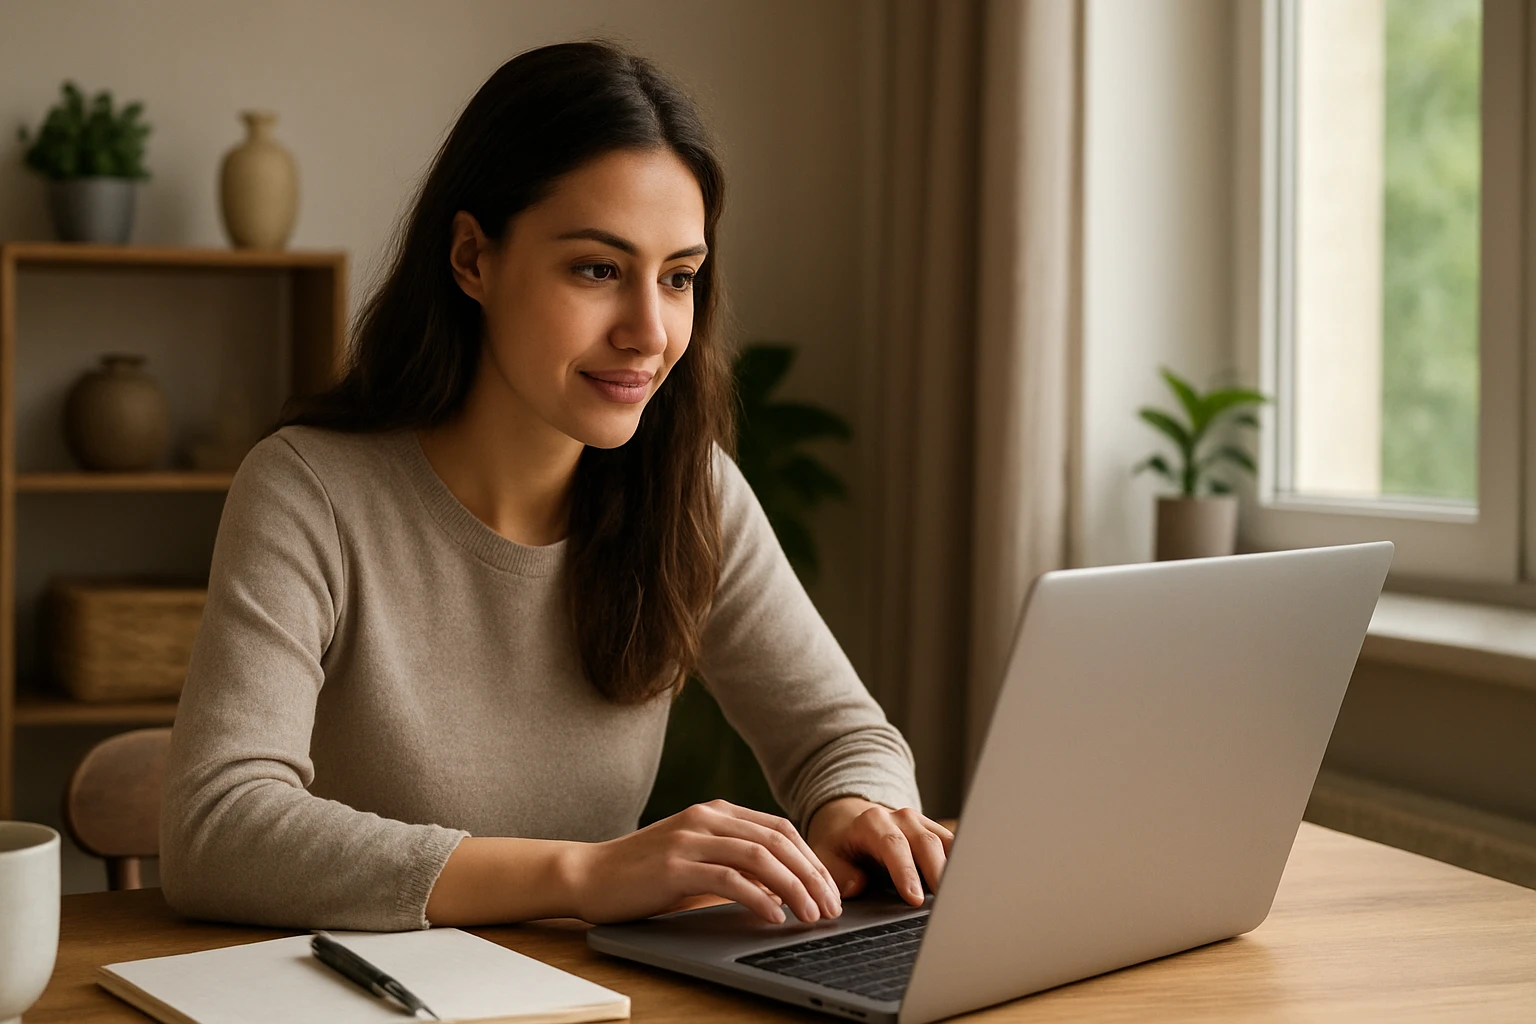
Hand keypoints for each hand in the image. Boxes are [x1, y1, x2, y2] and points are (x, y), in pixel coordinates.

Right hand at [567, 799, 842, 924]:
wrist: (589, 874)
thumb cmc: (643, 874)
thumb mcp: (695, 858)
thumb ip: (734, 863)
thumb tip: (784, 889)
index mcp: (717, 812)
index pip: (781, 829)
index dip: (811, 859)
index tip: (830, 889)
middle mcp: (707, 818)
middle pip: (779, 841)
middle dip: (813, 876)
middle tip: (831, 907)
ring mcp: (691, 838)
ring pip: (761, 857)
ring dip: (794, 888)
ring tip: (811, 915)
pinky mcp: (676, 865)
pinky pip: (730, 879)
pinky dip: (759, 898)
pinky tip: (774, 916)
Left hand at [806, 797, 953, 905]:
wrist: (849, 823)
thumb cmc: (840, 845)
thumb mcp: (825, 857)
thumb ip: (838, 872)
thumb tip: (858, 885)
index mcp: (871, 823)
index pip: (893, 846)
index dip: (905, 872)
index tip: (915, 899)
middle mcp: (900, 818)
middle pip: (926, 843)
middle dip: (938, 873)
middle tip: (946, 904)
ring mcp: (921, 823)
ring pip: (946, 842)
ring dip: (956, 868)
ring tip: (962, 897)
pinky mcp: (935, 832)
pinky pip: (954, 845)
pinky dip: (962, 863)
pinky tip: (967, 885)